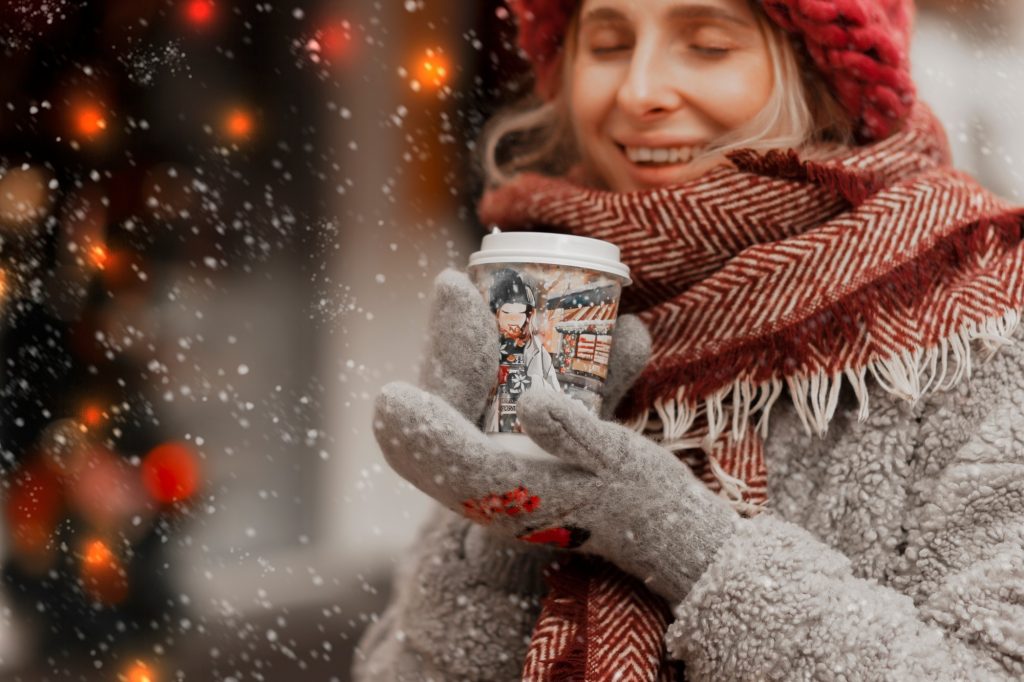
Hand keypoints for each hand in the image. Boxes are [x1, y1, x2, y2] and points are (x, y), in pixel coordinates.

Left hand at [375, 273, 738, 601]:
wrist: (664, 533)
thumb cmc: (647, 502)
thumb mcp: (621, 464)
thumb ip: (578, 435)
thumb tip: (532, 400)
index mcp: (513, 500)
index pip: (453, 464)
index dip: (420, 428)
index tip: (390, 395)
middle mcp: (493, 486)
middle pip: (449, 421)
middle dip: (446, 358)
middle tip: (452, 289)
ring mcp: (499, 466)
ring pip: (462, 407)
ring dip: (459, 354)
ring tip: (461, 294)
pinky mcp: (513, 450)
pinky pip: (483, 401)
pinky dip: (482, 363)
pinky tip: (489, 320)